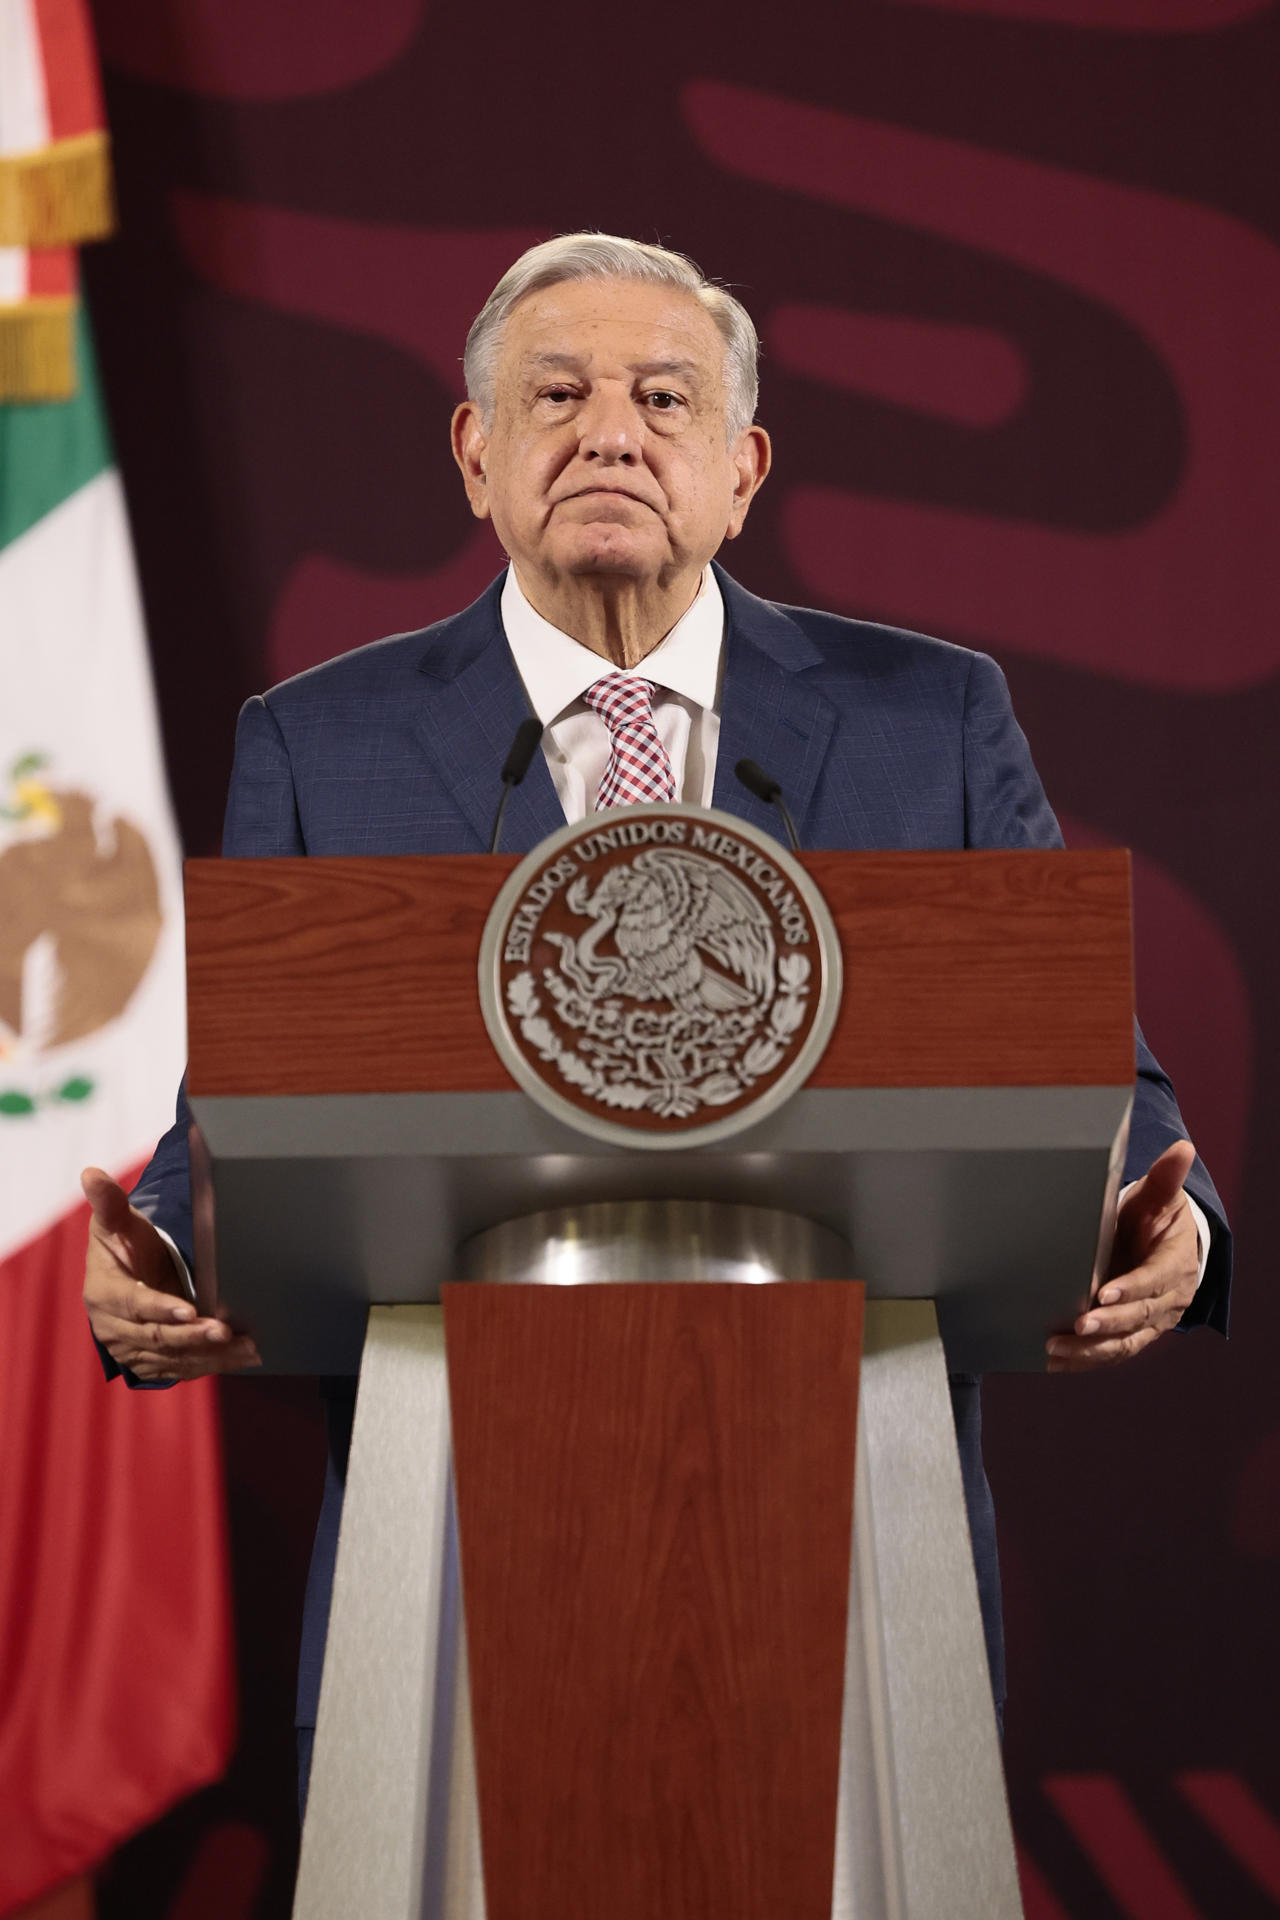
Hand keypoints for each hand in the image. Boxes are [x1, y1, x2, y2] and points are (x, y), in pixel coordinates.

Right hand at [81, 1166, 260, 1380]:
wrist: (126, 1272)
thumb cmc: (125, 1241)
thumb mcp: (117, 1221)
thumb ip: (110, 1202)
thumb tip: (91, 1173)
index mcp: (103, 1292)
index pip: (133, 1303)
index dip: (161, 1308)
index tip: (191, 1310)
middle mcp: (113, 1327)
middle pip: (156, 1337)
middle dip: (193, 1336)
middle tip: (226, 1331)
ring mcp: (131, 1348)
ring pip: (173, 1357)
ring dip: (210, 1355)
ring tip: (246, 1348)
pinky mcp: (149, 1361)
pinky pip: (180, 1368)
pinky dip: (211, 1365)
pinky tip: (242, 1358)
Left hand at [1046, 1140, 1199, 1373]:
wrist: (1162, 1245)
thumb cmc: (1154, 1217)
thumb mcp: (1159, 1197)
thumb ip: (1165, 1178)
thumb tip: (1182, 1149)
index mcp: (1175, 1263)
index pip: (1155, 1279)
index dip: (1132, 1289)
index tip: (1103, 1295)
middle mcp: (1168, 1298)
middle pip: (1140, 1316)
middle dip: (1108, 1323)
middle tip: (1078, 1324)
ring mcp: (1152, 1321)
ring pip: (1125, 1343)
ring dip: (1091, 1350)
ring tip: (1056, 1350)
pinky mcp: (1134, 1334)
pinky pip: (1112, 1352)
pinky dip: (1085, 1360)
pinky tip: (1056, 1363)